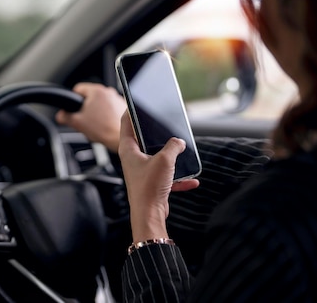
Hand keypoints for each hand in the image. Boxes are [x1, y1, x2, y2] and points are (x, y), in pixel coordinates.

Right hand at [55, 82, 125, 152]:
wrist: (121, 138)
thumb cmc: (104, 130)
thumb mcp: (77, 123)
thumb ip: (65, 116)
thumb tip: (60, 115)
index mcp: (96, 91)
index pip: (78, 89)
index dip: (72, 99)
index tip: (72, 109)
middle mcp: (108, 92)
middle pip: (89, 96)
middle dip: (85, 108)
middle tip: (84, 120)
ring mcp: (117, 99)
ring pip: (100, 103)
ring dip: (96, 111)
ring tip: (95, 124)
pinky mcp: (122, 107)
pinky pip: (109, 108)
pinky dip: (106, 115)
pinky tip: (104, 125)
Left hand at [118, 112, 198, 241]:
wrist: (150, 215)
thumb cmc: (149, 188)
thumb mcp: (165, 160)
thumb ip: (174, 146)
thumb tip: (179, 142)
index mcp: (128, 149)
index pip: (126, 122)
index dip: (131, 110)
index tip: (136, 101)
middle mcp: (132, 159)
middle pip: (142, 139)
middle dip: (155, 133)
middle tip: (164, 124)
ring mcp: (142, 171)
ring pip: (157, 157)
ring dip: (170, 156)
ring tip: (180, 152)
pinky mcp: (152, 183)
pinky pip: (167, 176)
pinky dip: (178, 177)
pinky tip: (191, 180)